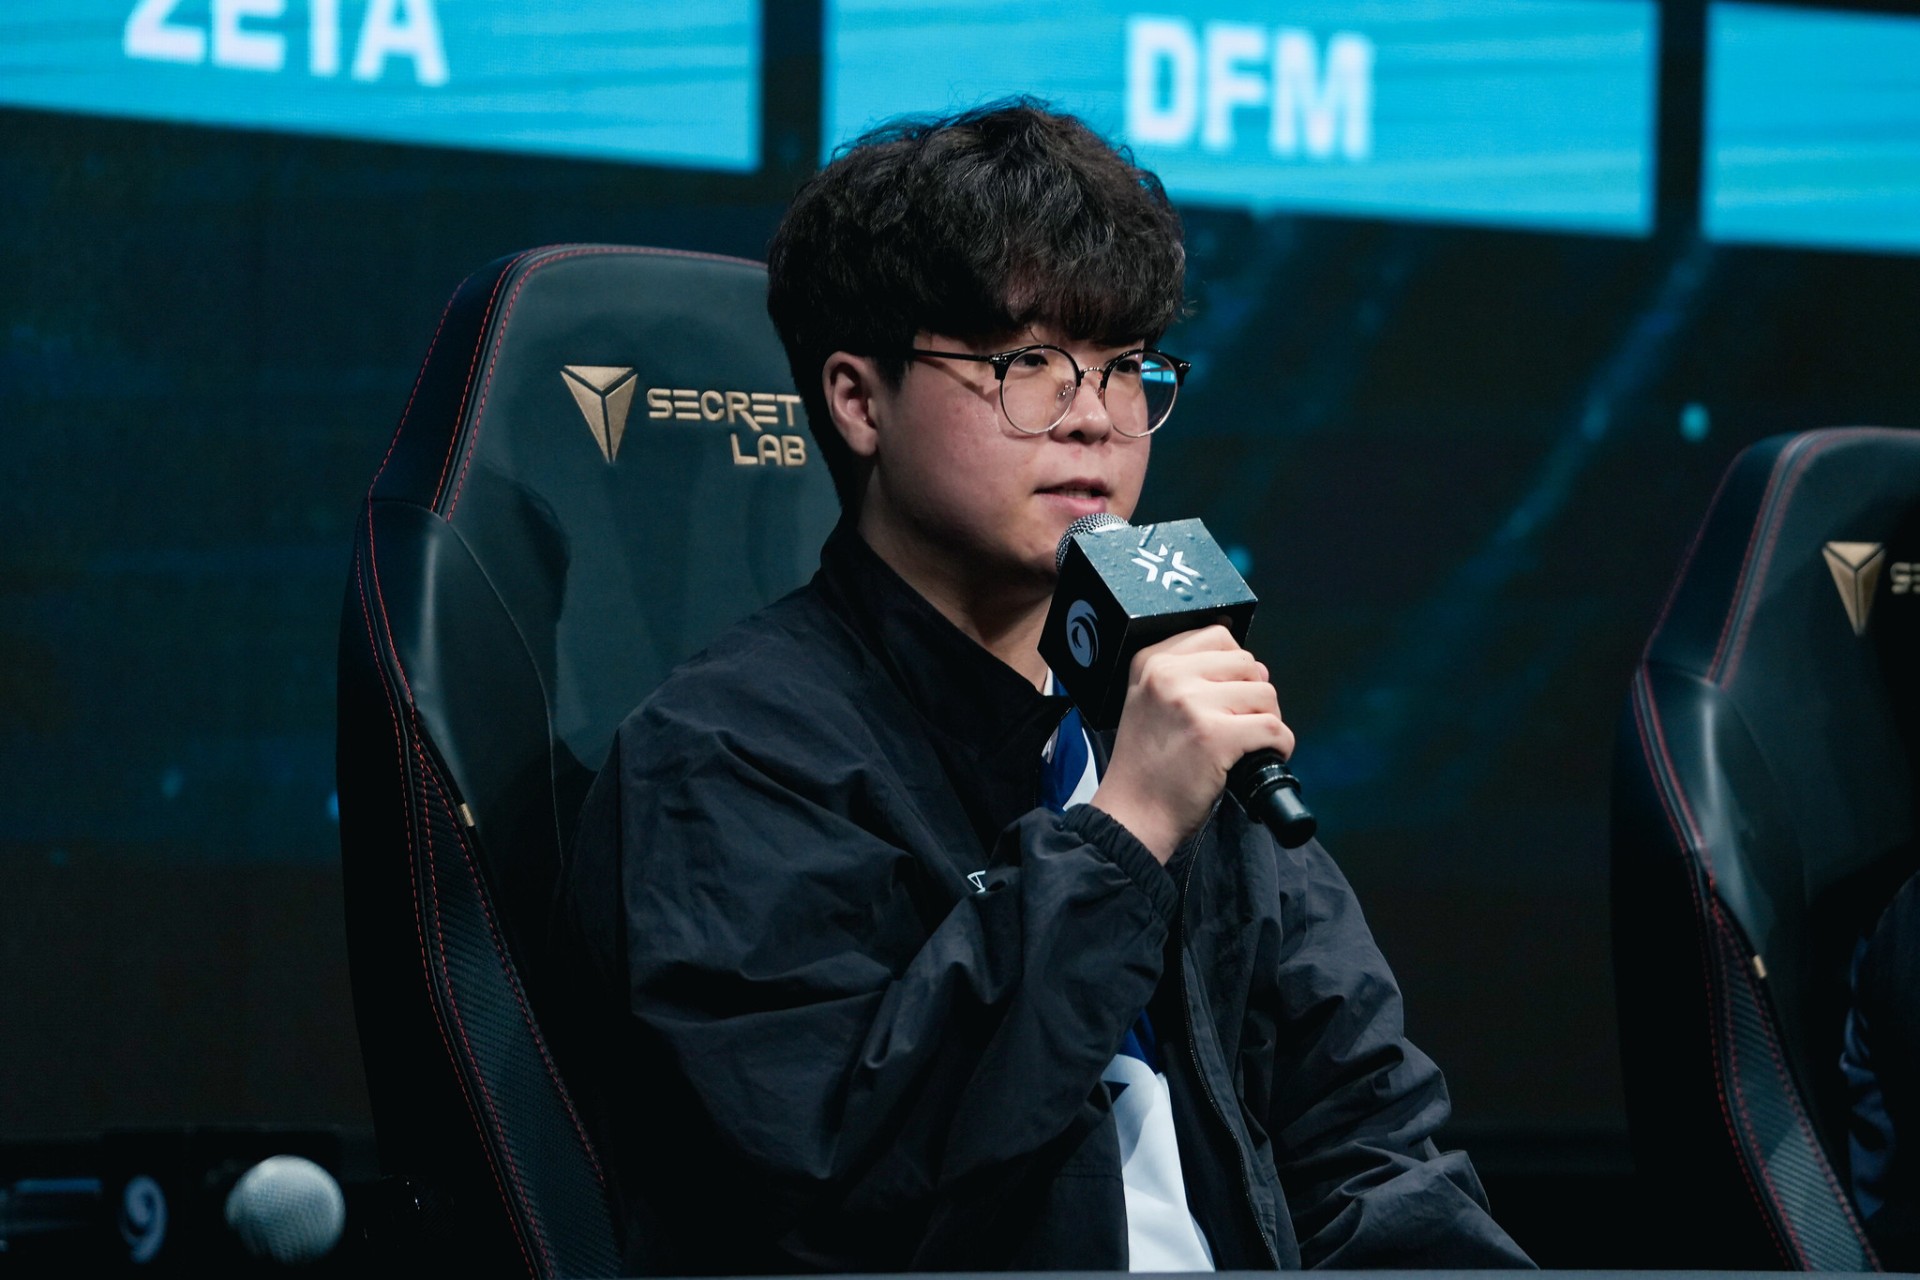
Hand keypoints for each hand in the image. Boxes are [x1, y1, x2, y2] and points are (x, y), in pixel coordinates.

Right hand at [1089, 626, 1294, 863]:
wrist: (1132, 814)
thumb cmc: (1146, 766)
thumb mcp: (1149, 703)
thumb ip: (1191, 676)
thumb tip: (1257, 668)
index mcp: (1152, 662)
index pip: (1218, 636)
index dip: (1235, 667)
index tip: (1228, 695)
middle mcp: (1168, 675)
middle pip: (1246, 663)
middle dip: (1254, 694)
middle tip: (1240, 725)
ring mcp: (1191, 703)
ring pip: (1265, 694)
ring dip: (1267, 720)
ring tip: (1247, 743)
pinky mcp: (1214, 736)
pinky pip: (1273, 728)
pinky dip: (1280, 745)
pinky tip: (1263, 756)